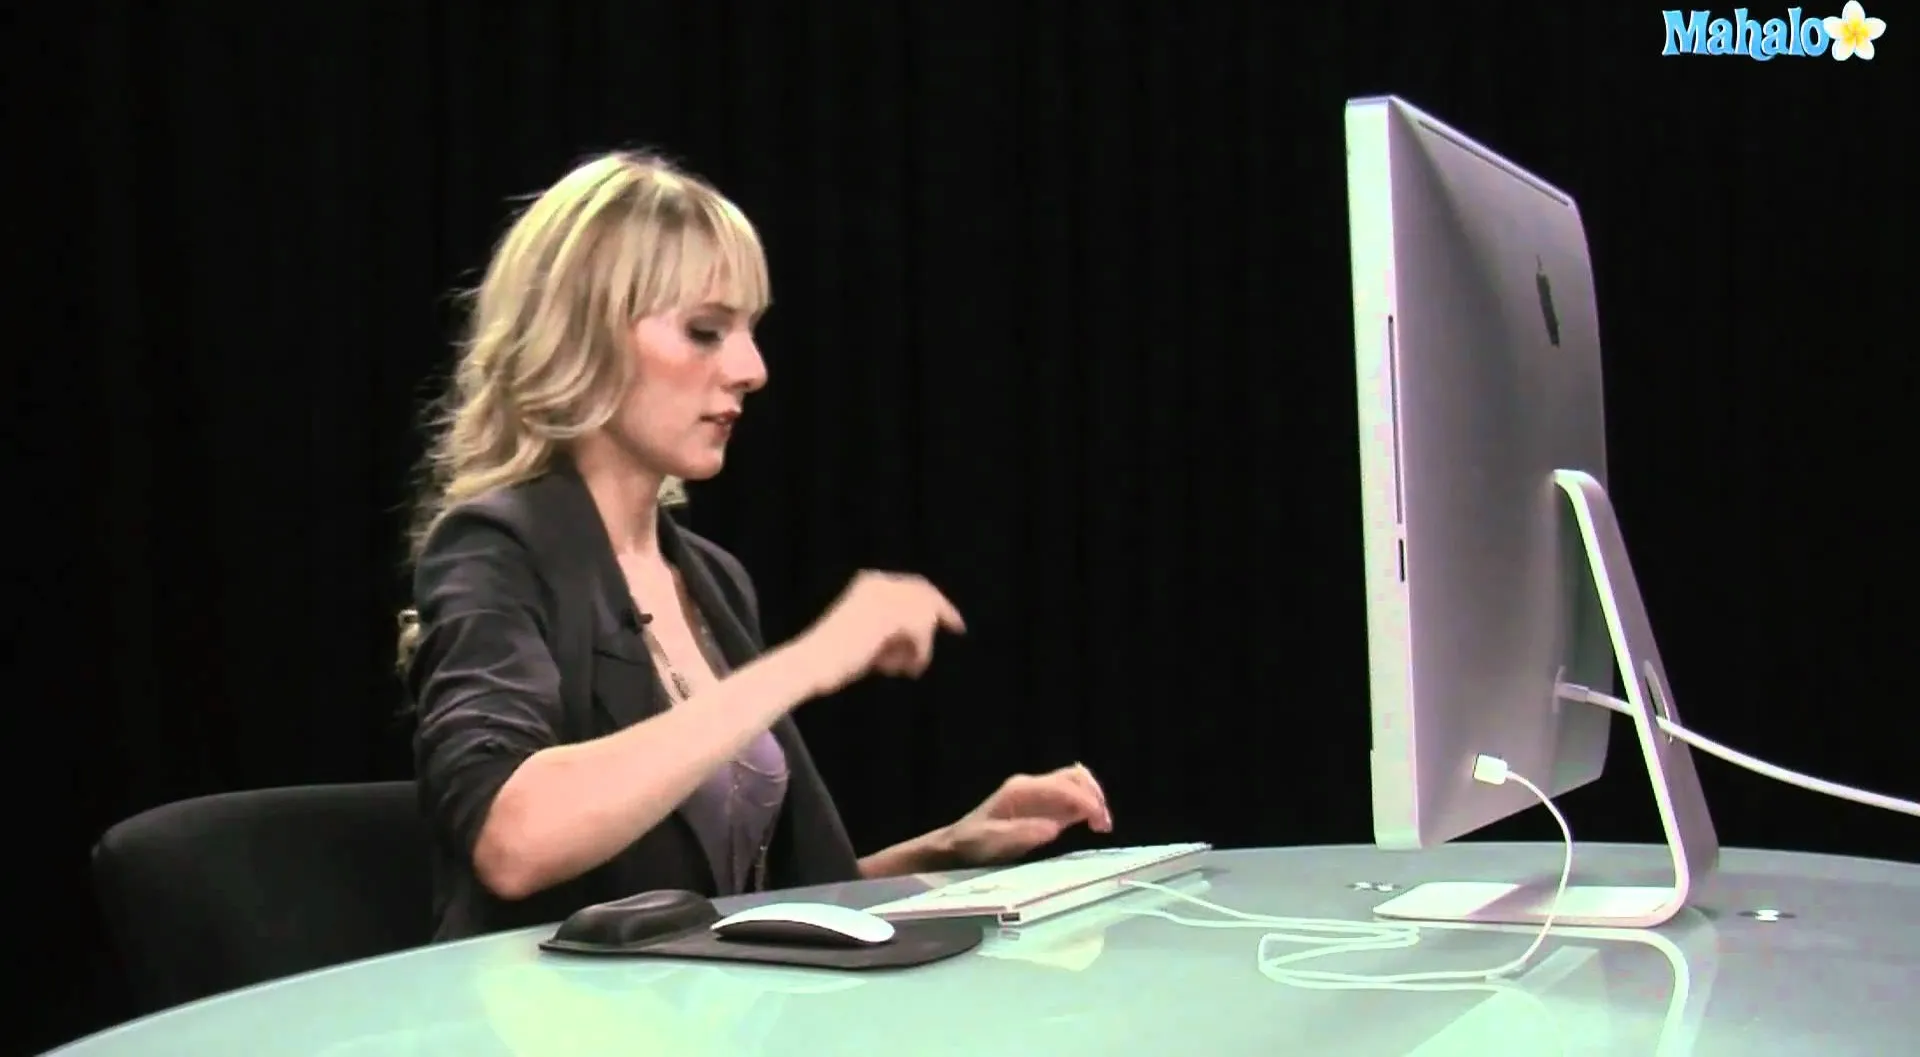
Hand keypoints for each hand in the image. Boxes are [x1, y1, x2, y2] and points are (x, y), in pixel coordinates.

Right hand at [790, 571, 965, 696]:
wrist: (811, 665)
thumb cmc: (834, 659)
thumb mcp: (869, 635)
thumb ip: (895, 628)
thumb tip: (925, 632)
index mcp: (869, 581)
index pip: (914, 584)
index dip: (935, 600)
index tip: (951, 619)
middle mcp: (878, 583)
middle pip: (925, 594)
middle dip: (943, 611)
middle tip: (958, 627)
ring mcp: (883, 598)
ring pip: (924, 618)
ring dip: (920, 646)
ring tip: (905, 668)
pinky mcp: (888, 617)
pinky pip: (921, 635)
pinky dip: (918, 654)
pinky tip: (905, 669)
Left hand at [944, 764, 1114, 867]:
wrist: (956, 846)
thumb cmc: (972, 844)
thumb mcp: (992, 841)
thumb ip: (1021, 833)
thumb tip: (1053, 828)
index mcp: (1022, 790)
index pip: (1063, 786)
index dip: (1085, 800)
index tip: (1099, 822)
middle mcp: (1032, 786)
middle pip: (1074, 777)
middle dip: (1094, 797)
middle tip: (1103, 825)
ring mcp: (1038, 795)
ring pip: (1075, 785)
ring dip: (1093, 800)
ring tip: (1101, 826)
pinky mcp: (1041, 807)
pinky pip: (1070, 798)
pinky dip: (1086, 807)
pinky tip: (1092, 825)